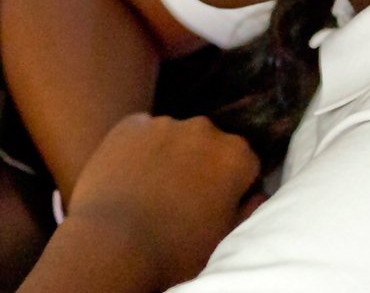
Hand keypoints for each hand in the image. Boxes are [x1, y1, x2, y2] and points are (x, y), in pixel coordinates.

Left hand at [67, 114, 261, 289]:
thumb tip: (255, 195)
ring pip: (175, 136)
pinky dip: (140, 148)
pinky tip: (130, 174)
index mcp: (235, 155)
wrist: (114, 241)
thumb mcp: (224, 238)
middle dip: (203, 163)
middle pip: (210, 144)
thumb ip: (247, 210)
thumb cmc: (177, 248)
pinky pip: (142, 132)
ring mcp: (164, 122)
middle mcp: (203, 129)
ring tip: (152, 187)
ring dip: (171, 154)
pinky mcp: (130, 123)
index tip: (218, 203)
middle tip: (184, 196)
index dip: (235, 185)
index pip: (246, 163)